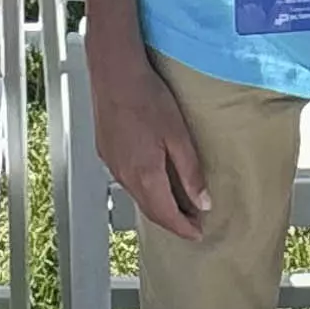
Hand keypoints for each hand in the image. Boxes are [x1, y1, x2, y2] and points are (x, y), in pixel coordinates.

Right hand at [90, 36, 210, 240]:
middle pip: (151, 211)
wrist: (114, 74)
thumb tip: (203, 202)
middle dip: (172, 221)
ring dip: (158, 206)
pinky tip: (154, 182)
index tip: (198, 234)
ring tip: (178, 206)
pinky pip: (127, 182)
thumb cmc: (147, 98)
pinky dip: (144, 190)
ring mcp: (113, 166)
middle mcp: (125, 176)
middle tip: (191, 223)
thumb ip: (190, 172)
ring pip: (138, 197)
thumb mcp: (178, 136)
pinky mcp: (107, 154)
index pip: (166, 215)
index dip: (183, 228)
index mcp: (145, 175)